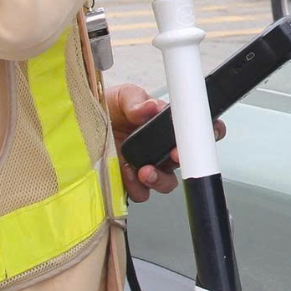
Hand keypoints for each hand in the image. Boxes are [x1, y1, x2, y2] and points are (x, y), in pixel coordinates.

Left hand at [106, 82, 225, 203]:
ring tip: (145, 171)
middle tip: (175, 155)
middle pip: (186, 161)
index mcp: (166, 125)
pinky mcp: (130, 183)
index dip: (209, 133)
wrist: (81, 125)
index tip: (204, 134)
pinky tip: (126, 174)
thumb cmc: (107, 109)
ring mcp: (148, 167)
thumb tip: (150, 107)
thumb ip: (136, 100)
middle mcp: (162, 149)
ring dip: (160, 179)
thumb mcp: (122, 97)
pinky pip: (142, 193)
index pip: (198, 130)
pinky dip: (136, 188)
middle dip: (185, 160)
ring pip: (167, 181)